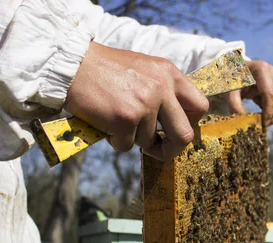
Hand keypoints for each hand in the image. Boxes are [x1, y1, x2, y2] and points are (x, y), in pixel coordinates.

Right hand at [65, 42, 208, 160]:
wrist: (72, 64)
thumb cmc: (106, 70)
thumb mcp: (145, 70)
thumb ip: (164, 90)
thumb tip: (176, 123)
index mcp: (170, 74)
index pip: (200, 106)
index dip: (190, 123)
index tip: (174, 128)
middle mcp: (162, 88)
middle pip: (185, 134)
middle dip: (172, 148)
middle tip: (157, 149)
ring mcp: (145, 104)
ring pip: (149, 141)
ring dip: (132, 139)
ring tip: (116, 120)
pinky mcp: (126, 118)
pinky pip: (127, 145)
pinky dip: (115, 140)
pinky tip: (105, 123)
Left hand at [225, 60, 272, 125]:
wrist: (234, 72)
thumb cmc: (232, 80)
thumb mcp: (229, 90)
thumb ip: (234, 103)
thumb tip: (243, 119)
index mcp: (261, 69)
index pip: (270, 92)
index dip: (269, 110)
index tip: (263, 123)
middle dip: (272, 112)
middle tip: (260, 123)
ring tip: (262, 120)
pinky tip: (267, 117)